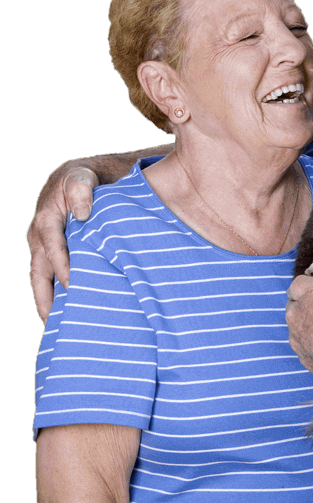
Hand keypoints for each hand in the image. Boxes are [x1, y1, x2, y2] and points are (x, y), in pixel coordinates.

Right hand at [28, 165, 97, 321]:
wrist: (79, 176)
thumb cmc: (82, 178)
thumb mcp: (81, 178)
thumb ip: (81, 192)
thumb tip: (82, 215)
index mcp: (45, 220)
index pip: (53, 248)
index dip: (63, 267)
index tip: (74, 286)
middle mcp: (39, 236)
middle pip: (39, 273)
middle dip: (45, 298)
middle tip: (54, 322)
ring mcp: (43, 245)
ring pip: (43, 278)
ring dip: (49, 300)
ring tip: (58, 325)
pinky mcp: (52, 251)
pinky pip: (51, 274)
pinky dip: (56, 291)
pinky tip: (68, 308)